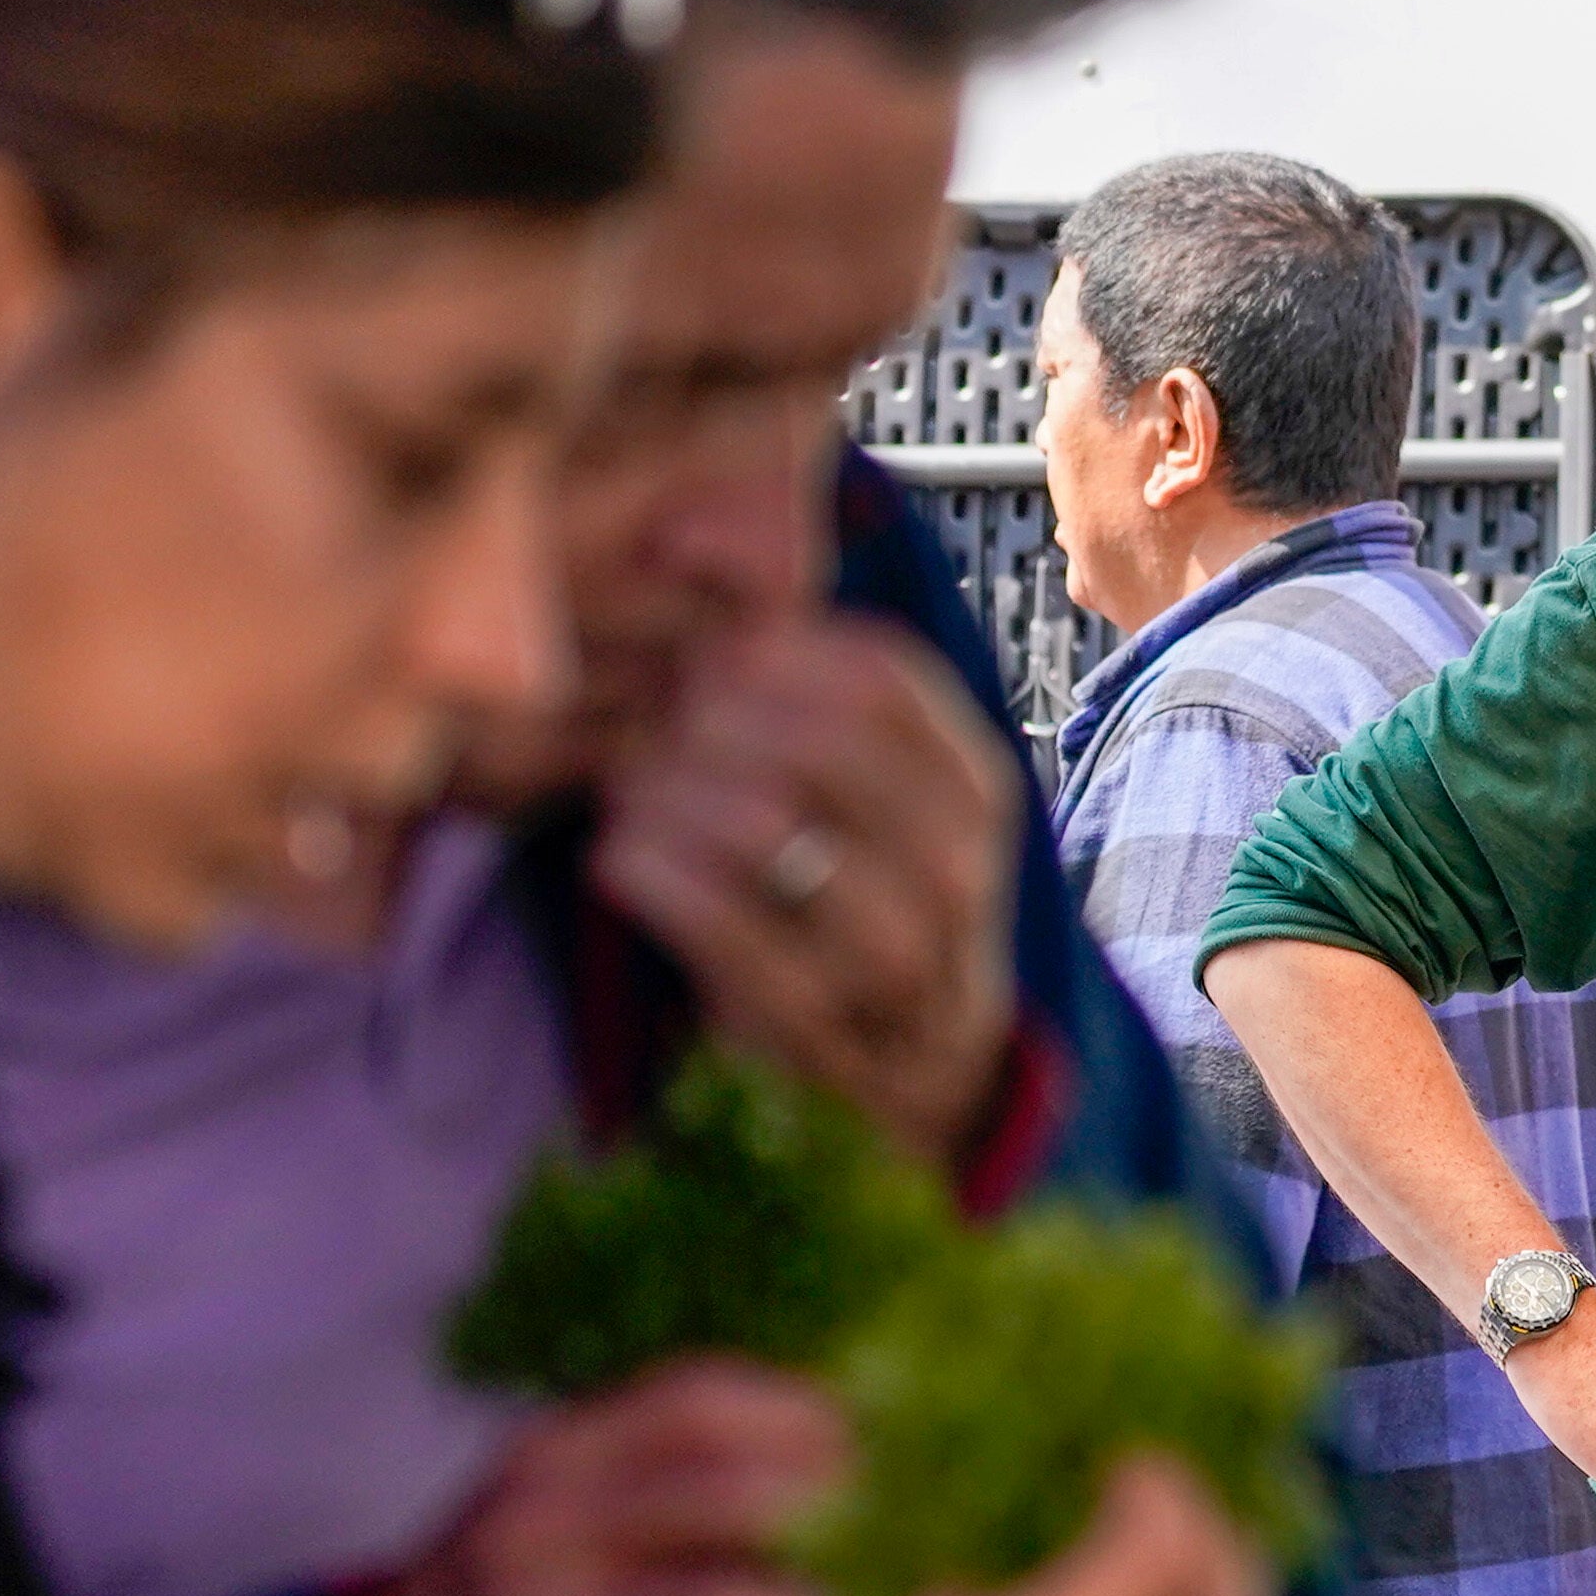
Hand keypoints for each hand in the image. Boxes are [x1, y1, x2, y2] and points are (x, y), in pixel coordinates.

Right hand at [340, 1358, 841, 1595]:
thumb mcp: (572, 1517)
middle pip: (719, 1497)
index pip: (693, 1402)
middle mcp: (536, 1528)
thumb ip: (675, 1485)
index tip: (866, 1454)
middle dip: (825, 1525)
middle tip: (892, 1555)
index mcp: (554, 1455)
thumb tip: (851, 1469)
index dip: (798, 1420)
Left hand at [597, 612, 1023, 1171]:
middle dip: (712, 722)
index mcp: (976, 789)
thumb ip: (807, 678)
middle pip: (818, 747)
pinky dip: (653, 874)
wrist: (922, 1062)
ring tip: (632, 787)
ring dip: (672, 793)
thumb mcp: (880, 788)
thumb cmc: (869, 892)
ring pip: (770, 831)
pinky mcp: (820, 1027)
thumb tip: (687, 533)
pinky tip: (619, 854)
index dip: (773, 650)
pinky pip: (721, 926)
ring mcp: (896, 957)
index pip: (882, 679)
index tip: (707, 656)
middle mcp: (956, 870)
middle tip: (656, 724)